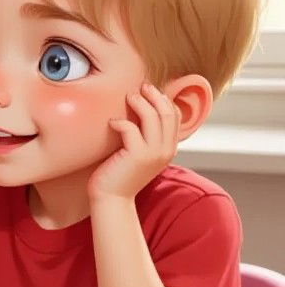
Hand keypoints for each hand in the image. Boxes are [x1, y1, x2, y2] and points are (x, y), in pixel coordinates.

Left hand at [88, 82, 181, 202]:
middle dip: (155, 96)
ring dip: (140, 103)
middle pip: (168, 113)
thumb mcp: (138, 152)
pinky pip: (131, 129)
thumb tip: (139, 111)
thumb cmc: (120, 173)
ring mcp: (153, 154)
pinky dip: (120, 122)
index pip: (175, 117)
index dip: (164, 100)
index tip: (149, 91)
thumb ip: (144, 136)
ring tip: (128, 97)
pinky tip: (111, 122)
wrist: (112, 198)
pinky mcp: (137, 156)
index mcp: (168, 148)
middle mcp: (166, 150)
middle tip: (140, 87)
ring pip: (153, 117)